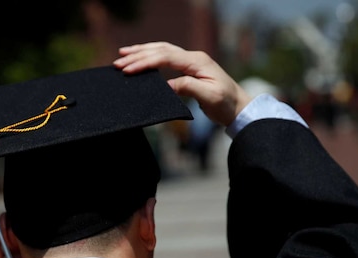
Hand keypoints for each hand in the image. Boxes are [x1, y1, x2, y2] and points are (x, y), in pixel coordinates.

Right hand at [113, 42, 251, 126]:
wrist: (238, 106)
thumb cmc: (225, 103)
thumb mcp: (208, 97)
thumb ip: (188, 87)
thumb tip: (166, 84)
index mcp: (196, 62)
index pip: (165, 57)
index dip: (145, 63)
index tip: (128, 70)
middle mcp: (193, 57)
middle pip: (160, 50)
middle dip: (138, 55)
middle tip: (118, 62)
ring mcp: (191, 61)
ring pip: (162, 50)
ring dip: (142, 52)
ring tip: (123, 54)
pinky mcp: (188, 68)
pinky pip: (165, 58)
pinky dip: (150, 56)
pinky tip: (140, 59)